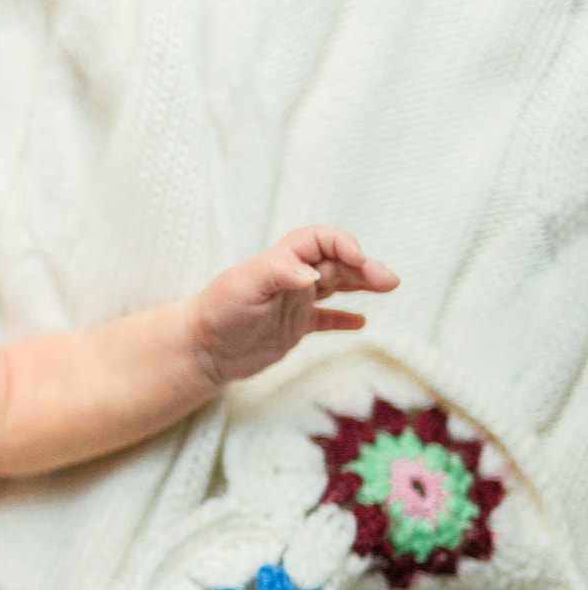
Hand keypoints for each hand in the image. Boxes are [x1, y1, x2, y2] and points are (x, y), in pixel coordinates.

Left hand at [187, 225, 398, 383]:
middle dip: (364, 267)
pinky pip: (326, 319)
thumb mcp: (244, 287)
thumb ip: (278, 273)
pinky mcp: (293, 327)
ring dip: (362, 284)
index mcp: (280, 262)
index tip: (357, 258)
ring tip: (387, 287)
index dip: (341, 242)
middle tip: (388, 281)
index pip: (317, 240)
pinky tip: (361, 323)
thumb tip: (313, 274)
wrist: (200, 349)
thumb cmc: (218, 312)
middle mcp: (291, 278)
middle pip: (335, 262)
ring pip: (337, 286)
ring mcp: (294, 302)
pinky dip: (344, 318)